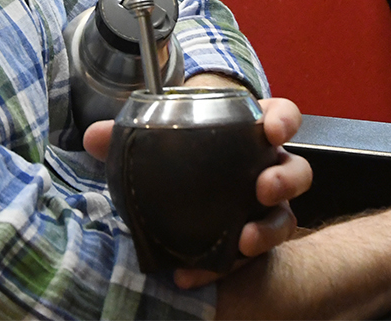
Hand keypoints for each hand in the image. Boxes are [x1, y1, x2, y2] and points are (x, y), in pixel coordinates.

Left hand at [83, 94, 311, 286]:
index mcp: (250, 136)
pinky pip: (249, 259)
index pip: (281, 118)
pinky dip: (223, 267)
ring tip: (245, 240)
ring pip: (285, 218)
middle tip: (263, 189)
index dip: (283, 120)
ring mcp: (264, 210)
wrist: (182, 209)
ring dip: (269, 229)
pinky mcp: (251, 245)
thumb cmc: (182, 163)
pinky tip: (194, 274)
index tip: (271, 129)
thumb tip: (94, 136)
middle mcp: (266, 171)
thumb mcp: (156, 146)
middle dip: (285, 179)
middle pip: (296, 171)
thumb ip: (127, 139)